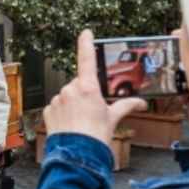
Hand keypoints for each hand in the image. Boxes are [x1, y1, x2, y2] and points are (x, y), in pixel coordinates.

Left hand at [43, 30, 147, 146]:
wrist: (77, 155)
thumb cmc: (96, 136)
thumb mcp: (113, 118)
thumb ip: (126, 106)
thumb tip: (140, 103)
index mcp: (88, 88)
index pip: (86, 59)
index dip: (86, 44)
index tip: (85, 33)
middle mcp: (70, 90)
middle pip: (79, 84)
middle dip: (85, 93)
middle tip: (92, 111)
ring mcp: (57, 100)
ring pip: (67, 96)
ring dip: (73, 104)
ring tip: (81, 121)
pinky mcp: (48, 111)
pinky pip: (57, 107)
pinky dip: (63, 113)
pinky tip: (70, 125)